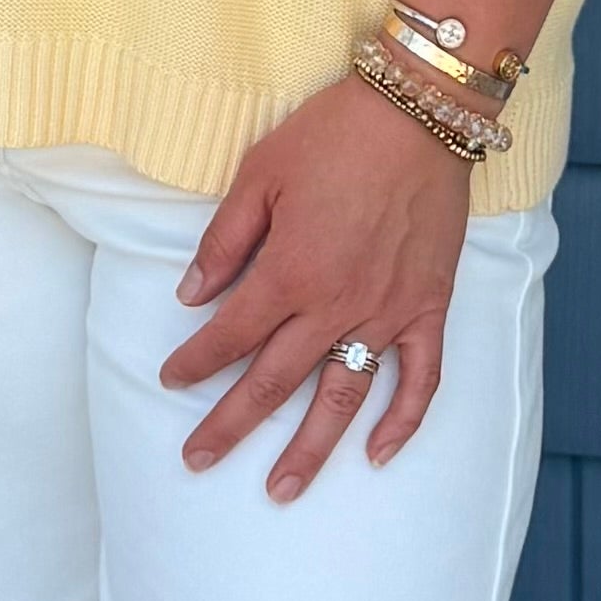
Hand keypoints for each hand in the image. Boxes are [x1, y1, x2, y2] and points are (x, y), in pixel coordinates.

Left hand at [158, 70, 479, 498]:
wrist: (420, 111)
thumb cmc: (334, 134)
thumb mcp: (260, 173)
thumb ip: (225, 241)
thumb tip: (191, 296)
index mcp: (289, 271)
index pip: (230, 335)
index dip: (196, 362)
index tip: (171, 382)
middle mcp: (336, 304)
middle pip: (275, 381)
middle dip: (231, 426)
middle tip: (198, 462)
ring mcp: (387, 312)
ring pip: (343, 395)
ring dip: (311, 448)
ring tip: (282, 489)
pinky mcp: (429, 307)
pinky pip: (420, 377)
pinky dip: (403, 420)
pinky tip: (379, 454)